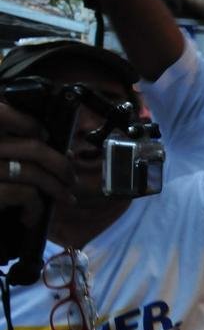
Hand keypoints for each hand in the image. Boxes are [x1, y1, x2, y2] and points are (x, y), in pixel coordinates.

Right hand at [0, 101, 75, 225]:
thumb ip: (22, 153)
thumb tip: (67, 153)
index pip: (1, 112)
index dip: (27, 122)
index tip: (45, 136)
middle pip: (33, 147)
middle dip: (61, 165)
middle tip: (72, 180)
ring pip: (34, 172)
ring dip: (57, 189)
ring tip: (65, 199)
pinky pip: (25, 194)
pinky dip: (35, 208)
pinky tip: (30, 217)